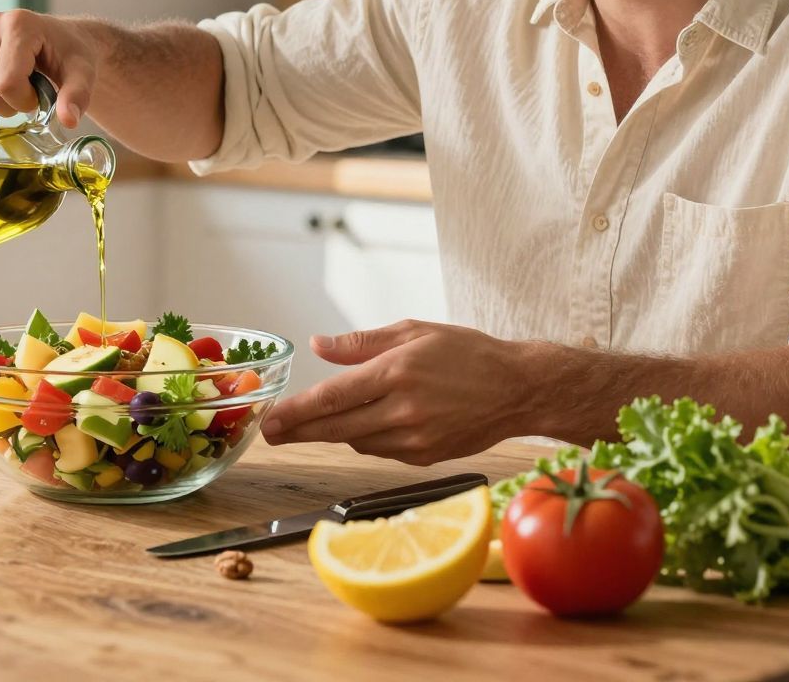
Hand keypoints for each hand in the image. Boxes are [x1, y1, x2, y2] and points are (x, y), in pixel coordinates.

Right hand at [0, 10, 104, 126]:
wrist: (56, 40)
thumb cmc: (69, 55)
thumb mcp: (83, 73)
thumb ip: (77, 95)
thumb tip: (69, 119)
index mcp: (18, 24)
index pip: (6, 83)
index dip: (25, 101)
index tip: (41, 94)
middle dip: (12, 106)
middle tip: (29, 92)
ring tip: (15, 88)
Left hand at [261, 320, 531, 465]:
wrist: (518, 389)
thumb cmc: (468, 354)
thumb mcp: (414, 332)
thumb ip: (362, 343)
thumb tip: (319, 344)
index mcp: (397, 372)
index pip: (334, 397)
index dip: (297, 411)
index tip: (271, 419)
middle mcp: (404, 409)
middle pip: (337, 429)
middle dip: (298, 432)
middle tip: (271, 433)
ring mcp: (416, 438)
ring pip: (357, 441)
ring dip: (334, 433)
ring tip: (316, 422)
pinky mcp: (425, 456)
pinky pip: (381, 450)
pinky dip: (366, 438)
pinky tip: (364, 425)